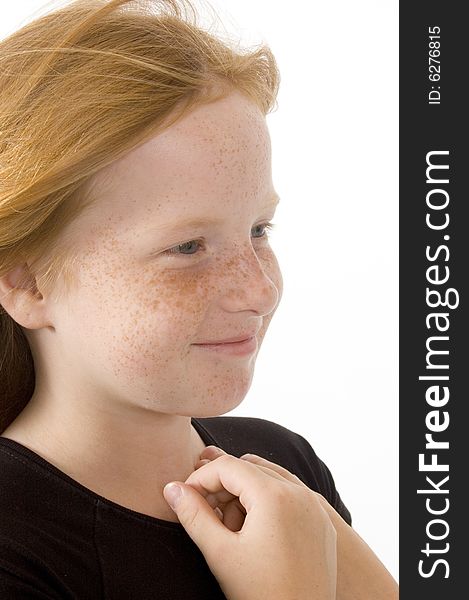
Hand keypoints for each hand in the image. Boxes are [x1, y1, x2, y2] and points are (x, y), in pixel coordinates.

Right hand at [195, 447, 398, 599]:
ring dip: (243, 492)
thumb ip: (193, 515)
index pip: (228, 466)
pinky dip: (267, 500)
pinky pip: (290, 494)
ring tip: (228, 525)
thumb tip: (172, 488)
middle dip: (222, 486)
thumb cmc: (262, 596)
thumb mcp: (221, 554)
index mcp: (275, 496)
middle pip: (249, 468)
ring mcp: (314, 506)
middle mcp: (300, 493)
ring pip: (269, 478)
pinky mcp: (321, 521)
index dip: (200, 478)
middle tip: (205, 514)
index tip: (185, 498)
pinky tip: (253, 528)